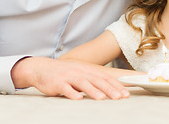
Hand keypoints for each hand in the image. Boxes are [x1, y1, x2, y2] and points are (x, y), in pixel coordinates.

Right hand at [11, 56, 129, 99]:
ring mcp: (69, 77)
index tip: (126, 93)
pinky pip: (65, 89)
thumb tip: (111, 88)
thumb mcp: (81, 73)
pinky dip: (72, 94)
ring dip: (93, 91)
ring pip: (83, 83)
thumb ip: (94, 79)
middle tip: (120, 97)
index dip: (117, 85)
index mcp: (88, 70)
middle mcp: (80, 72)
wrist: (42, 68)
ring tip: (102, 98)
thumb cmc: (65, 73)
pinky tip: (78, 99)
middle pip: (97, 80)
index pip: (105, 77)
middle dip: (110, 89)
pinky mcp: (57, 83)